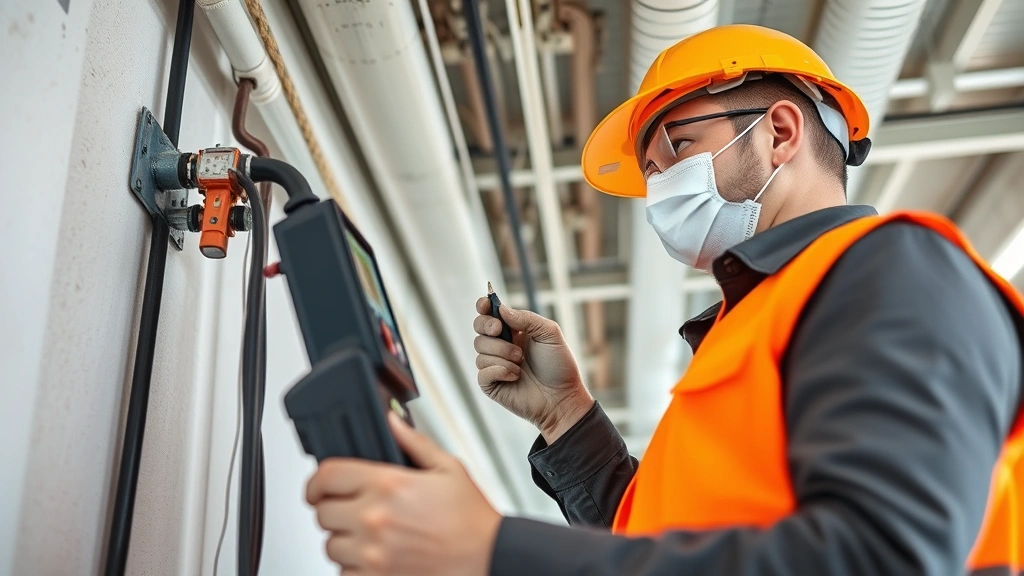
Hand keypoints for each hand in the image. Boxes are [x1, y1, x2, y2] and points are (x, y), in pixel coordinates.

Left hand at [307, 412, 501, 575]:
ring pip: (330, 544)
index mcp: (389, 484)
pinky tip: (375, 556)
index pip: (327, 476)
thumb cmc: (471, 520)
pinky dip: (353, 566)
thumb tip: (392, 421)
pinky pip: (342, 573)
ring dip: (343, 539)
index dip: (317, 480)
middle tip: (352, 509)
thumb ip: (413, 442)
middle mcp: (375, 518)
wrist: (489, 559)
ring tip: (369, 535)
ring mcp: (372, 553)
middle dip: (334, 508)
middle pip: (322, 511)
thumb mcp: (447, 468)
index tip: (320, 486)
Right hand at [473, 299, 592, 442]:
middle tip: (500, 330)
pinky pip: (482, 372)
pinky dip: (499, 370)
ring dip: (503, 353)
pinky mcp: (491, 384)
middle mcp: (501, 346)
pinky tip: (515, 376)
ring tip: (521, 362)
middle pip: (479, 328)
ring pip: (480, 349)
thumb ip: (527, 319)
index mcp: (513, 331)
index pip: (490, 314)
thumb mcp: (549, 334)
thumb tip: (502, 310)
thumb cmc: (559, 366)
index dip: (484, 306)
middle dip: (487, 326)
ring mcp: (494, 365)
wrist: (562, 397)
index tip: (485, 303)